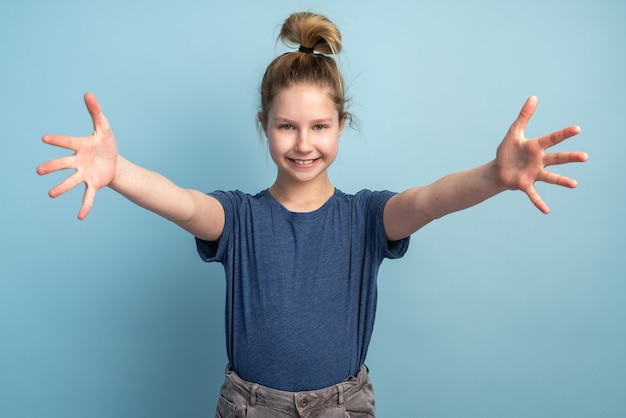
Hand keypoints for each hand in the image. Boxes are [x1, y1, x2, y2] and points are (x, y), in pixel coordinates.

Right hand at [37, 93, 117, 219]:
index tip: (45, 138)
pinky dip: (85, 206)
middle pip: (63, 164)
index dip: (57, 140)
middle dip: (52, 167)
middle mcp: (78, 161)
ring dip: (61, 188)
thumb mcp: (104, 128)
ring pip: (71, 181)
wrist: (115, 163)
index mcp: (80, 146)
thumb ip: (96, 111)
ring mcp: (84, 174)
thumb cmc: (106, 144)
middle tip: (39, 171)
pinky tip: (81, 216)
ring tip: (51, 194)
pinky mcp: (93, 184)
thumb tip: (88, 93)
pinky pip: (88, 196)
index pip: (67, 142)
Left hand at [496, 96, 587, 213]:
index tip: (577, 129)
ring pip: (550, 177)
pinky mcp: (525, 184)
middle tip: (585, 157)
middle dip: (570, 157)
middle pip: (557, 158)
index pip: (552, 138)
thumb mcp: (514, 132)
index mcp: (536, 147)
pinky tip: (546, 211)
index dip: (564, 134)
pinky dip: (539, 202)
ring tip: (574, 184)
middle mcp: (539, 161)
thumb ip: (524, 116)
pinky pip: (533, 194)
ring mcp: (533, 174)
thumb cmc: (508, 151)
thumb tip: (533, 97)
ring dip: (561, 181)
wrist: (498, 169)